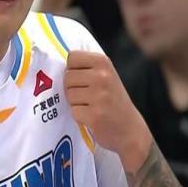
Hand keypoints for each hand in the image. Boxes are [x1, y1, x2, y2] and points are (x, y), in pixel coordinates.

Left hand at [64, 51, 151, 172]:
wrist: (130, 129)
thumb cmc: (112, 99)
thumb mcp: (106, 74)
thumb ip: (85, 67)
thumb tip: (57, 64)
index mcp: (103, 62)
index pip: (72, 57)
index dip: (73, 68)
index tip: (84, 78)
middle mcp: (102, 76)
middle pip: (67, 76)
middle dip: (73, 87)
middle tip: (89, 95)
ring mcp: (99, 96)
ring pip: (68, 94)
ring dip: (76, 102)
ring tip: (91, 105)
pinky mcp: (94, 115)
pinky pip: (73, 110)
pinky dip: (79, 115)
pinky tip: (92, 116)